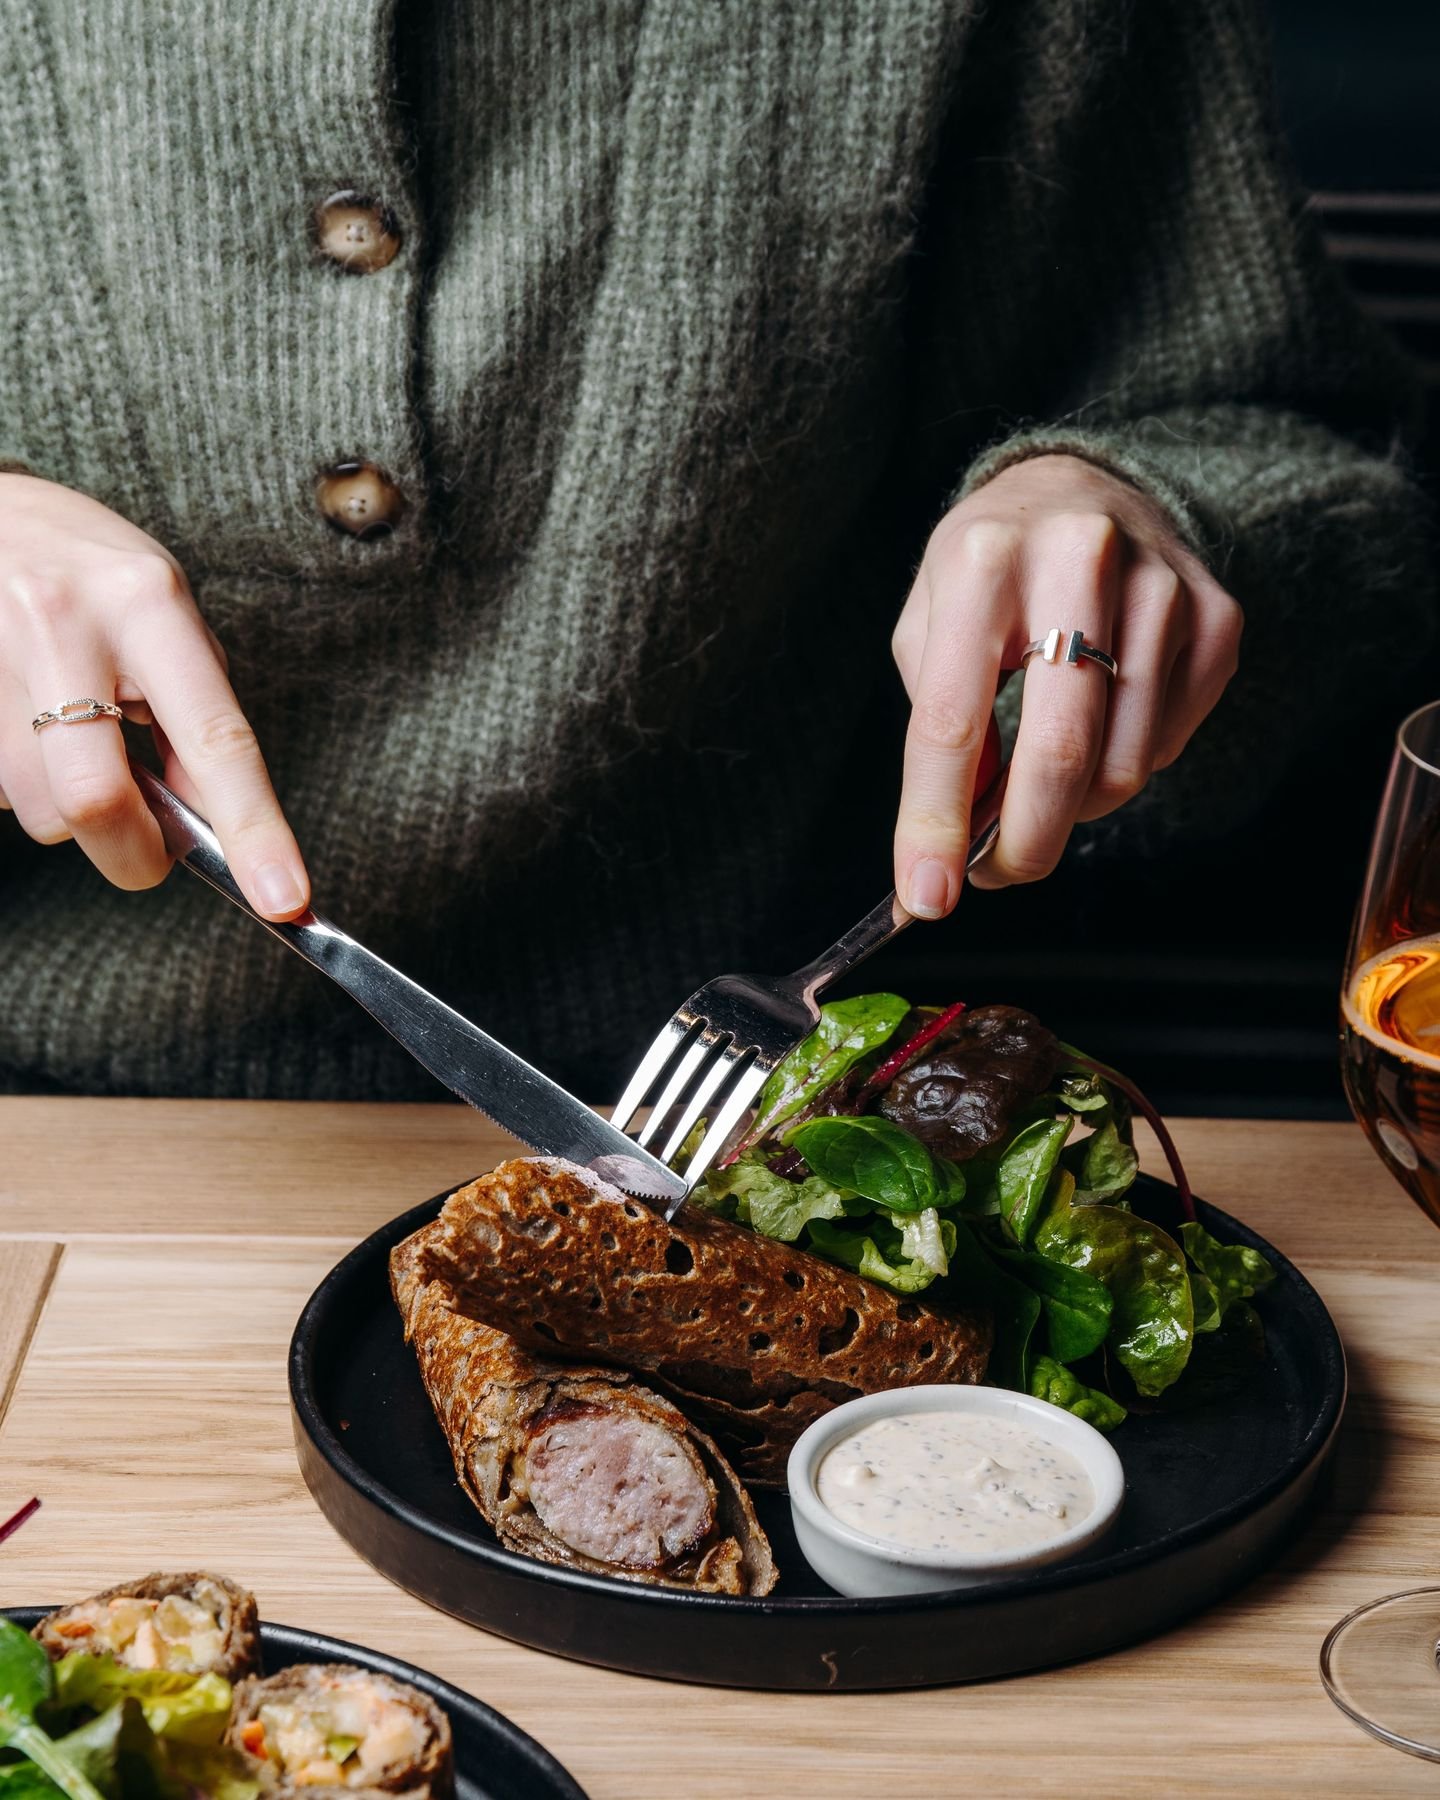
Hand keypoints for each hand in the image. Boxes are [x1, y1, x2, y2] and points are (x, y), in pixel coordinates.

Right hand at [0, 473, 308, 917]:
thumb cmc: (96, 578)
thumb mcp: (168, 623)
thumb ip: (195, 722)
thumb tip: (215, 829)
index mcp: (147, 604)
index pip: (215, 738)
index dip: (254, 829)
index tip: (285, 900)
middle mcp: (63, 622)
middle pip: (94, 799)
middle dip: (130, 852)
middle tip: (148, 852)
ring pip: (35, 807)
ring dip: (64, 807)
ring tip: (67, 738)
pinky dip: (20, 782)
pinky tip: (23, 726)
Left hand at [891, 454, 1242, 914]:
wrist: (1084, 487)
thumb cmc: (989, 570)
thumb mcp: (930, 625)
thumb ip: (935, 730)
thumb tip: (950, 846)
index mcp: (981, 561)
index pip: (952, 721)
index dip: (936, 823)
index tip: (927, 900)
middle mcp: (1078, 560)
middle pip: (1059, 753)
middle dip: (1023, 845)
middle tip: (996, 876)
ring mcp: (1162, 586)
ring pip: (1124, 764)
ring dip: (1074, 807)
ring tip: (1041, 779)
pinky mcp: (1218, 616)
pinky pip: (1170, 744)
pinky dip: (1126, 764)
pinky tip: (1102, 724)